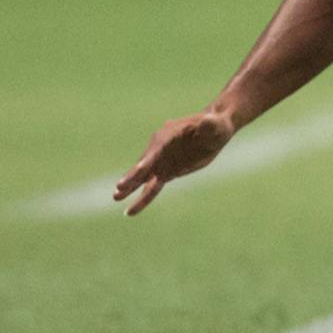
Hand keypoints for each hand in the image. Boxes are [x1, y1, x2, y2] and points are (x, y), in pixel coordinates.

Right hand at [114, 109, 234, 215]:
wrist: (215, 129)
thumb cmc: (216, 125)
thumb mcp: (215, 125)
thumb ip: (209, 125)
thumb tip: (208, 122)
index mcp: (168, 135)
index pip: (157, 149)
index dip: (149, 159)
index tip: (140, 168)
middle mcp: (160, 148)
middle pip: (145, 164)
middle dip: (133, 175)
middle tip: (119, 187)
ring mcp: (161, 161)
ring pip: (144, 177)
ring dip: (131, 187)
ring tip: (116, 198)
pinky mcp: (167, 172)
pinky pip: (152, 187)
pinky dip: (142, 198)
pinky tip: (131, 210)